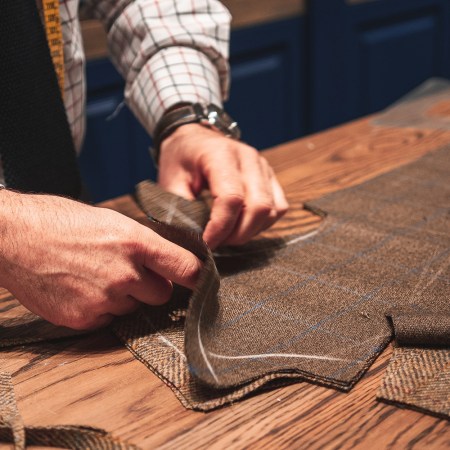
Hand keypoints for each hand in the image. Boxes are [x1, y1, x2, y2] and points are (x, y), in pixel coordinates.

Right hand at [0, 191, 200, 329]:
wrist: (13, 237)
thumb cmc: (61, 222)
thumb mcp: (112, 221)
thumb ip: (144, 246)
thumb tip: (167, 265)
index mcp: (135, 242)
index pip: (185, 268)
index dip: (198, 277)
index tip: (202, 282)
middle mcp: (124, 274)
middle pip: (162, 295)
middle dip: (152, 286)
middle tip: (129, 272)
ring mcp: (104, 299)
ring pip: (134, 308)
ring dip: (124, 297)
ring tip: (95, 275)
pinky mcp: (84, 318)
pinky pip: (109, 319)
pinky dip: (101, 308)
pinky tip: (81, 289)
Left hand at [158, 124, 288, 248]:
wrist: (193, 138)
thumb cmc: (180, 159)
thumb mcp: (170, 182)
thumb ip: (181, 210)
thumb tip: (193, 240)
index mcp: (220, 155)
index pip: (231, 199)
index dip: (220, 228)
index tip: (205, 243)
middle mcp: (248, 158)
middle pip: (258, 207)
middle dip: (238, 234)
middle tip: (217, 241)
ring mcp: (263, 166)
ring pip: (271, 210)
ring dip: (251, 231)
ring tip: (227, 234)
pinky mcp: (270, 177)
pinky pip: (278, 208)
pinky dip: (263, 223)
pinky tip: (242, 225)